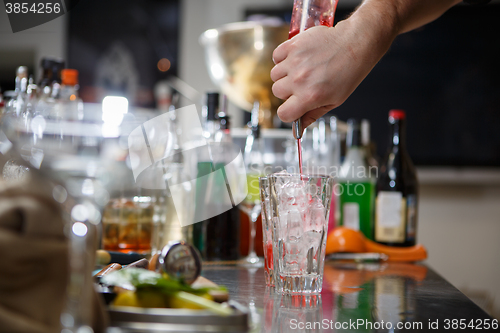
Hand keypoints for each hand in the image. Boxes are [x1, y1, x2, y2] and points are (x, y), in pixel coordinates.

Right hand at [271, 16, 394, 127]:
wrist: (355, 45)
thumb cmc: (348, 73)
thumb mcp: (333, 101)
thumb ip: (312, 115)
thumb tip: (298, 130)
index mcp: (310, 96)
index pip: (283, 114)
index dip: (288, 113)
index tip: (294, 107)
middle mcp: (299, 80)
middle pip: (277, 92)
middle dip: (287, 91)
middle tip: (303, 84)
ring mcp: (295, 61)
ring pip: (275, 75)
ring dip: (284, 74)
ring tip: (301, 70)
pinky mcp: (293, 45)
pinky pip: (276, 56)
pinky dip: (282, 58)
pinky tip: (296, 59)